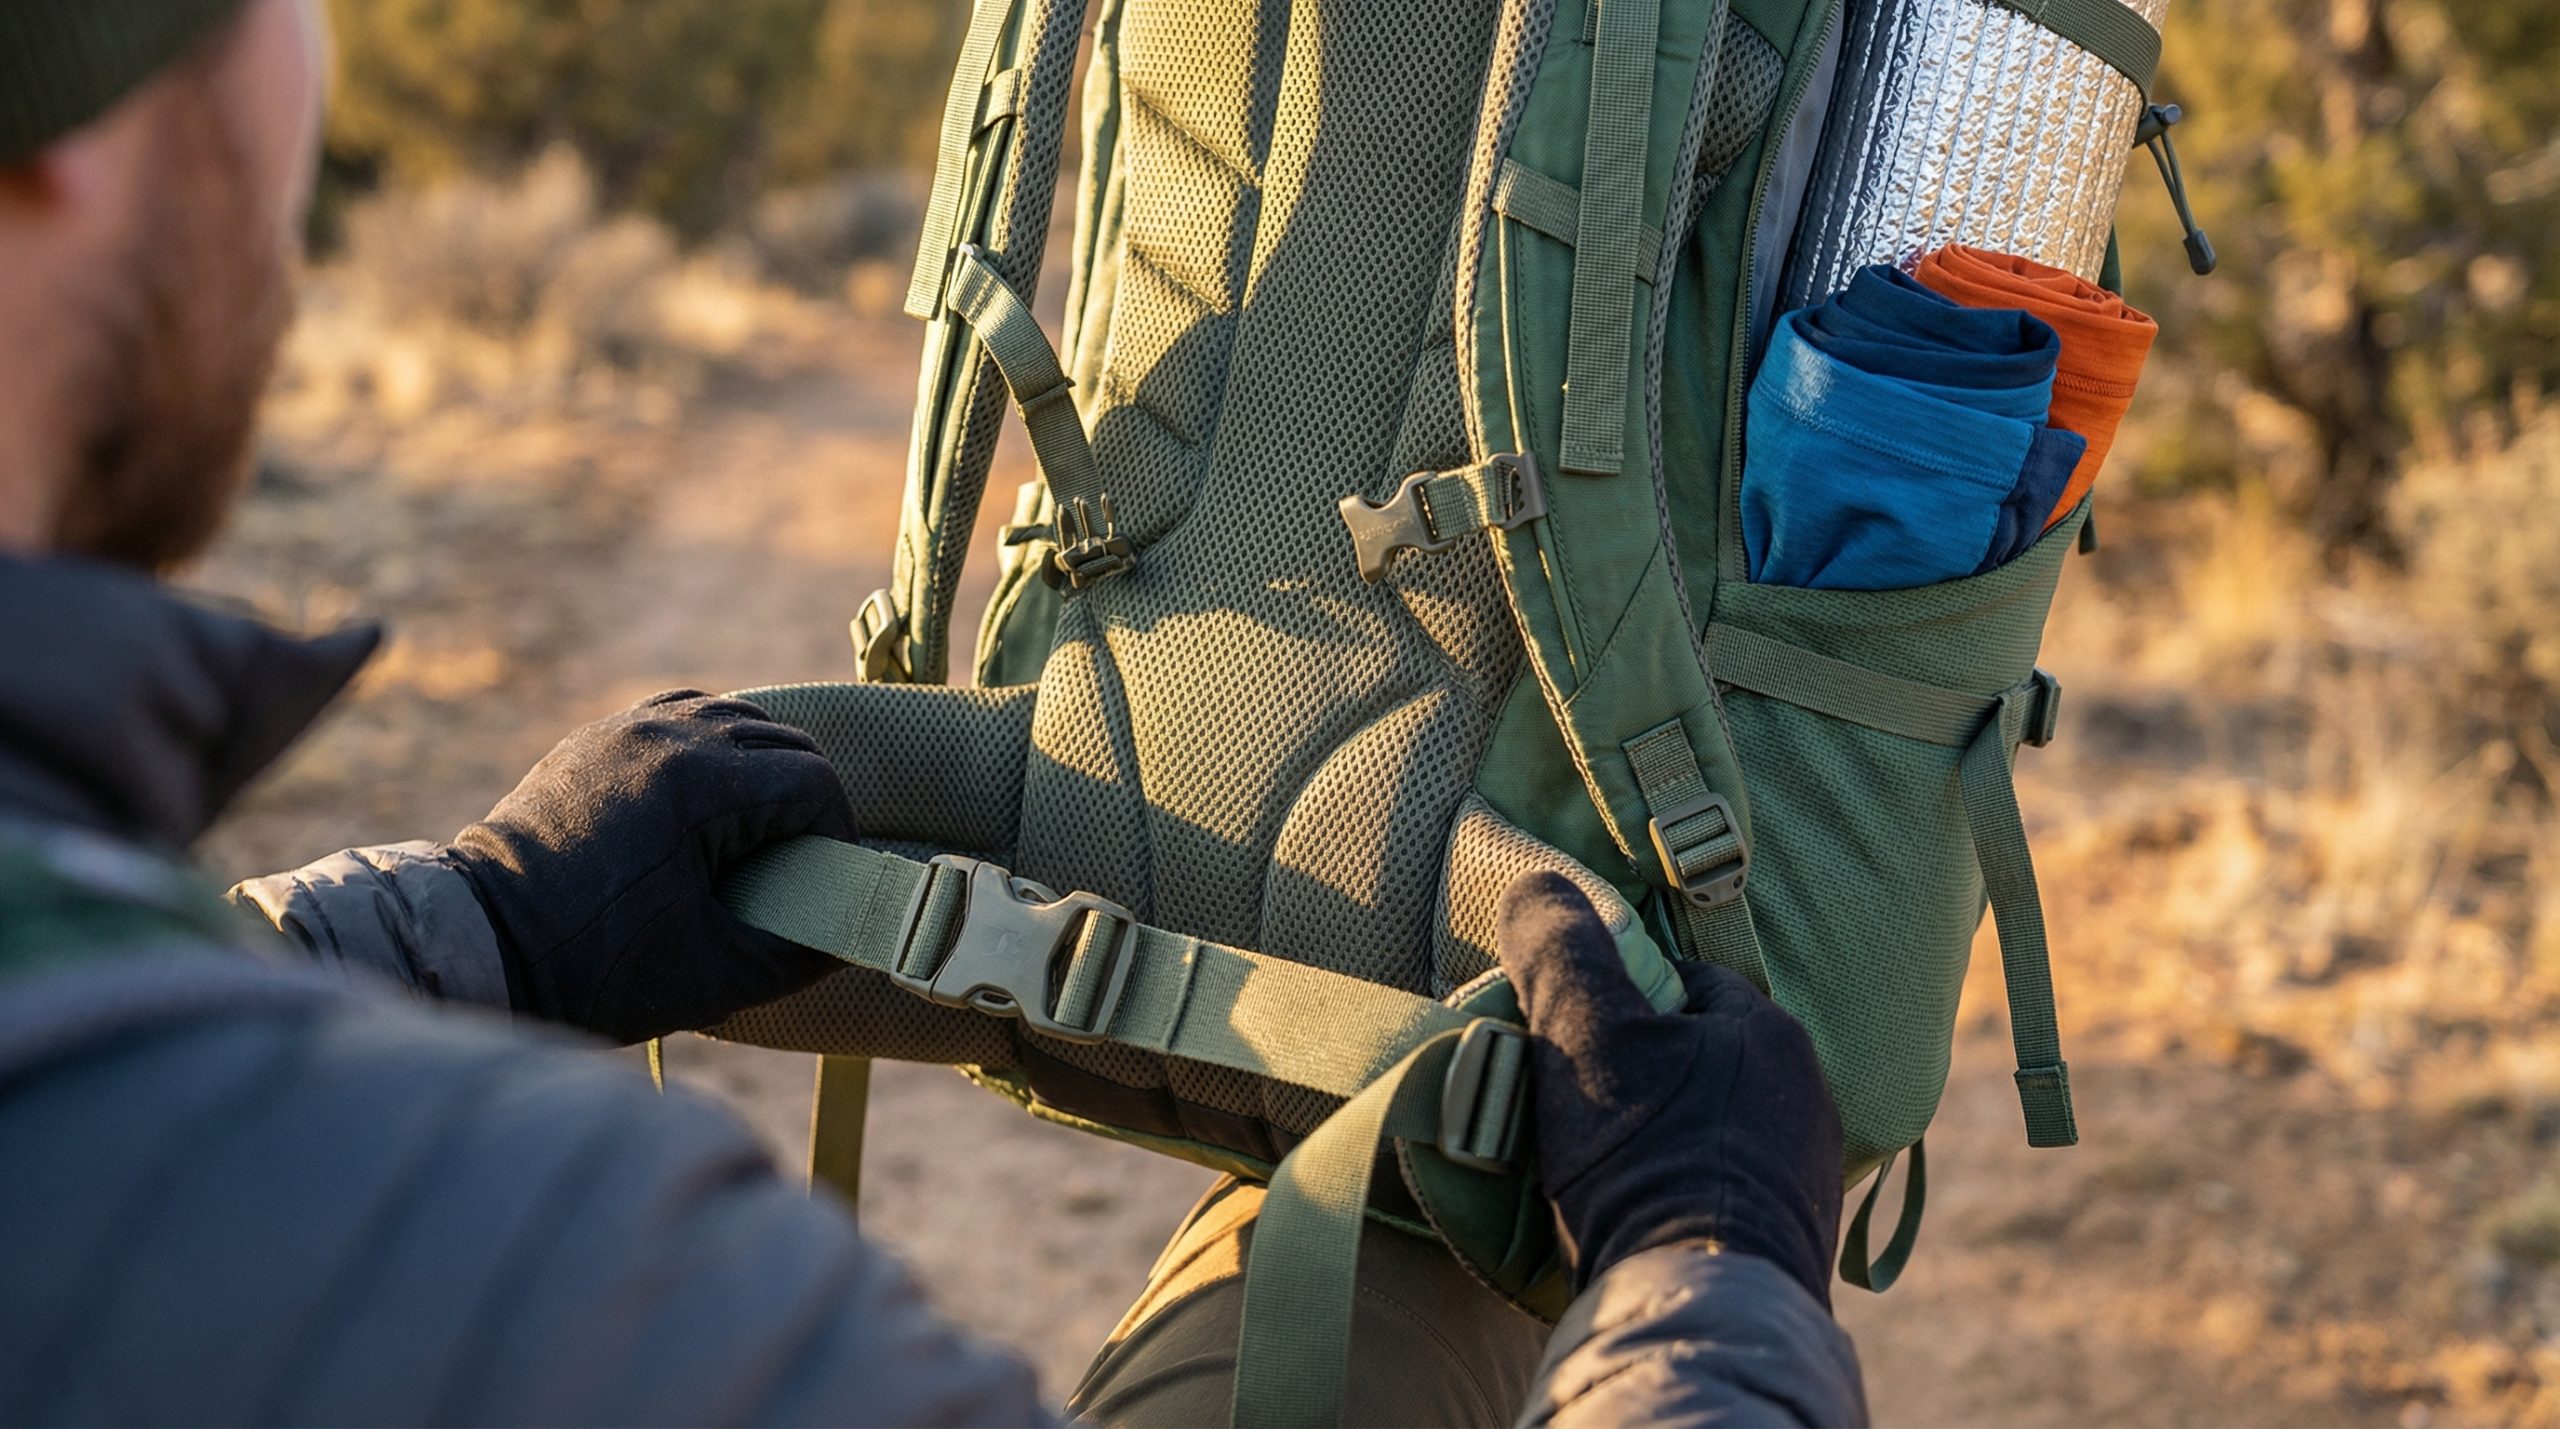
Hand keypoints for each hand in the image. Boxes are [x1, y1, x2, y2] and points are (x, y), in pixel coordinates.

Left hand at [443, 690, 856, 1043]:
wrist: (482, 946)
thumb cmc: (597, 968)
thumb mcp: (718, 974)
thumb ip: (803, 950)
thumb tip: (855, 928)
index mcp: (699, 784)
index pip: (814, 782)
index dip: (837, 832)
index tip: (828, 878)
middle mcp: (667, 735)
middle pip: (785, 743)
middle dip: (807, 802)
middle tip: (797, 864)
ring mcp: (627, 727)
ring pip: (738, 718)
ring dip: (764, 769)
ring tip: (756, 834)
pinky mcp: (598, 737)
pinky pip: (683, 716)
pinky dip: (714, 749)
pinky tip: (709, 802)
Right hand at [1495, 871, 1844, 1304]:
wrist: (1697, 1309)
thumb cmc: (1644, 1159)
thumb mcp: (1582, 1034)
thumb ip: (1560, 950)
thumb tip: (1538, 882)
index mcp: (1768, 1033)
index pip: (1680, 980)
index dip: (1612, 997)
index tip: (1563, 1034)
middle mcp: (1806, 1097)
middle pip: (1695, 1055)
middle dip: (1636, 1070)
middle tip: (1569, 1102)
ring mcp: (1805, 1174)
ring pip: (1709, 1124)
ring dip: (1657, 1134)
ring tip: (1595, 1165)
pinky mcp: (1790, 1242)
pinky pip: (1719, 1188)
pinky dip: (1676, 1189)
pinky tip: (1635, 1213)